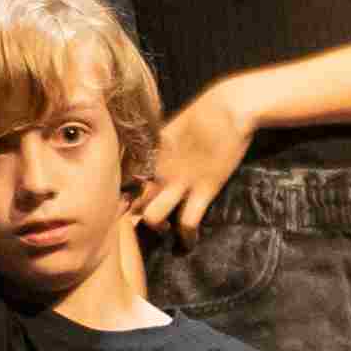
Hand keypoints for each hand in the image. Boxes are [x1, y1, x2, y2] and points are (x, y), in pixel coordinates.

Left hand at [138, 77, 258, 228]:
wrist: (229, 108)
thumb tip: (147, 159)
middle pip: (131, 202)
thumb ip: (156, 148)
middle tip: (142, 222)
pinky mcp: (204, 189)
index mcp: (148, 156)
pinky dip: (188, 237)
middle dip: (132, 216)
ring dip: (157, 228)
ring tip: (167, 230)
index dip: (121, 196)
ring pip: (152, 217)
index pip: (123, 183)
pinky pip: (189, 221)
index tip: (125, 204)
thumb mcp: (169, 129)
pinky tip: (190, 241)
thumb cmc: (203, 113)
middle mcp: (158, 171)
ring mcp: (180, 182)